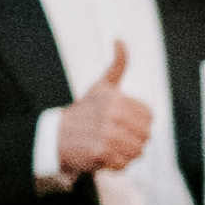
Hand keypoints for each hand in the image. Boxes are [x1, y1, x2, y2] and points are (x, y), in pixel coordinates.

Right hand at [53, 35, 153, 180]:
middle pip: (145, 136)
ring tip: (109, 146)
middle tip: (115, 137)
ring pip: (137, 152)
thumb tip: (119, 40)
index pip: (149, 117)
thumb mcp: (100, 86)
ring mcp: (107, 136)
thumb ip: (117, 65)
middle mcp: (112, 116)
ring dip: (125, 153)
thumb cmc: (83, 112)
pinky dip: (115, 164)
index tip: (121, 122)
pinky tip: (103, 156)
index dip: (138, 122)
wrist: (55, 137)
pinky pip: (124, 165)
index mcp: (116, 99)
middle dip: (133, 139)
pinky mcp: (100, 154)